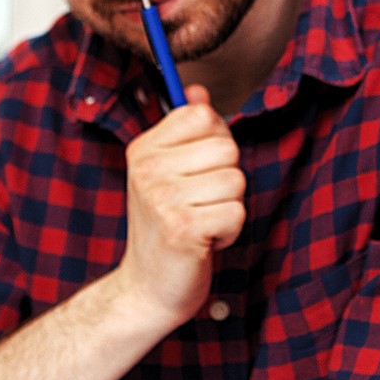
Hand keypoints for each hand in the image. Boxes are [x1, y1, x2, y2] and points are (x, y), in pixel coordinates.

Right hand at [116, 85, 243, 326]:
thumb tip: (198, 90)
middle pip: (227, 147)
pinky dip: (228, 232)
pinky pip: (236, 212)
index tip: (197, 170)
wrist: (146, 289)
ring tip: (201, 223)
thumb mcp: (166, 173)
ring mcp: (163, 198)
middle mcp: (148, 170)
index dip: (215, 142)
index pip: (203, 115)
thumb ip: (184, 131)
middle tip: (199, 203)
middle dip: (226, 179)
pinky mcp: (182, 228)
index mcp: (144, 149)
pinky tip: (204, 241)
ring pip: (236, 181)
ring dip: (228, 207)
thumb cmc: (164, 229)